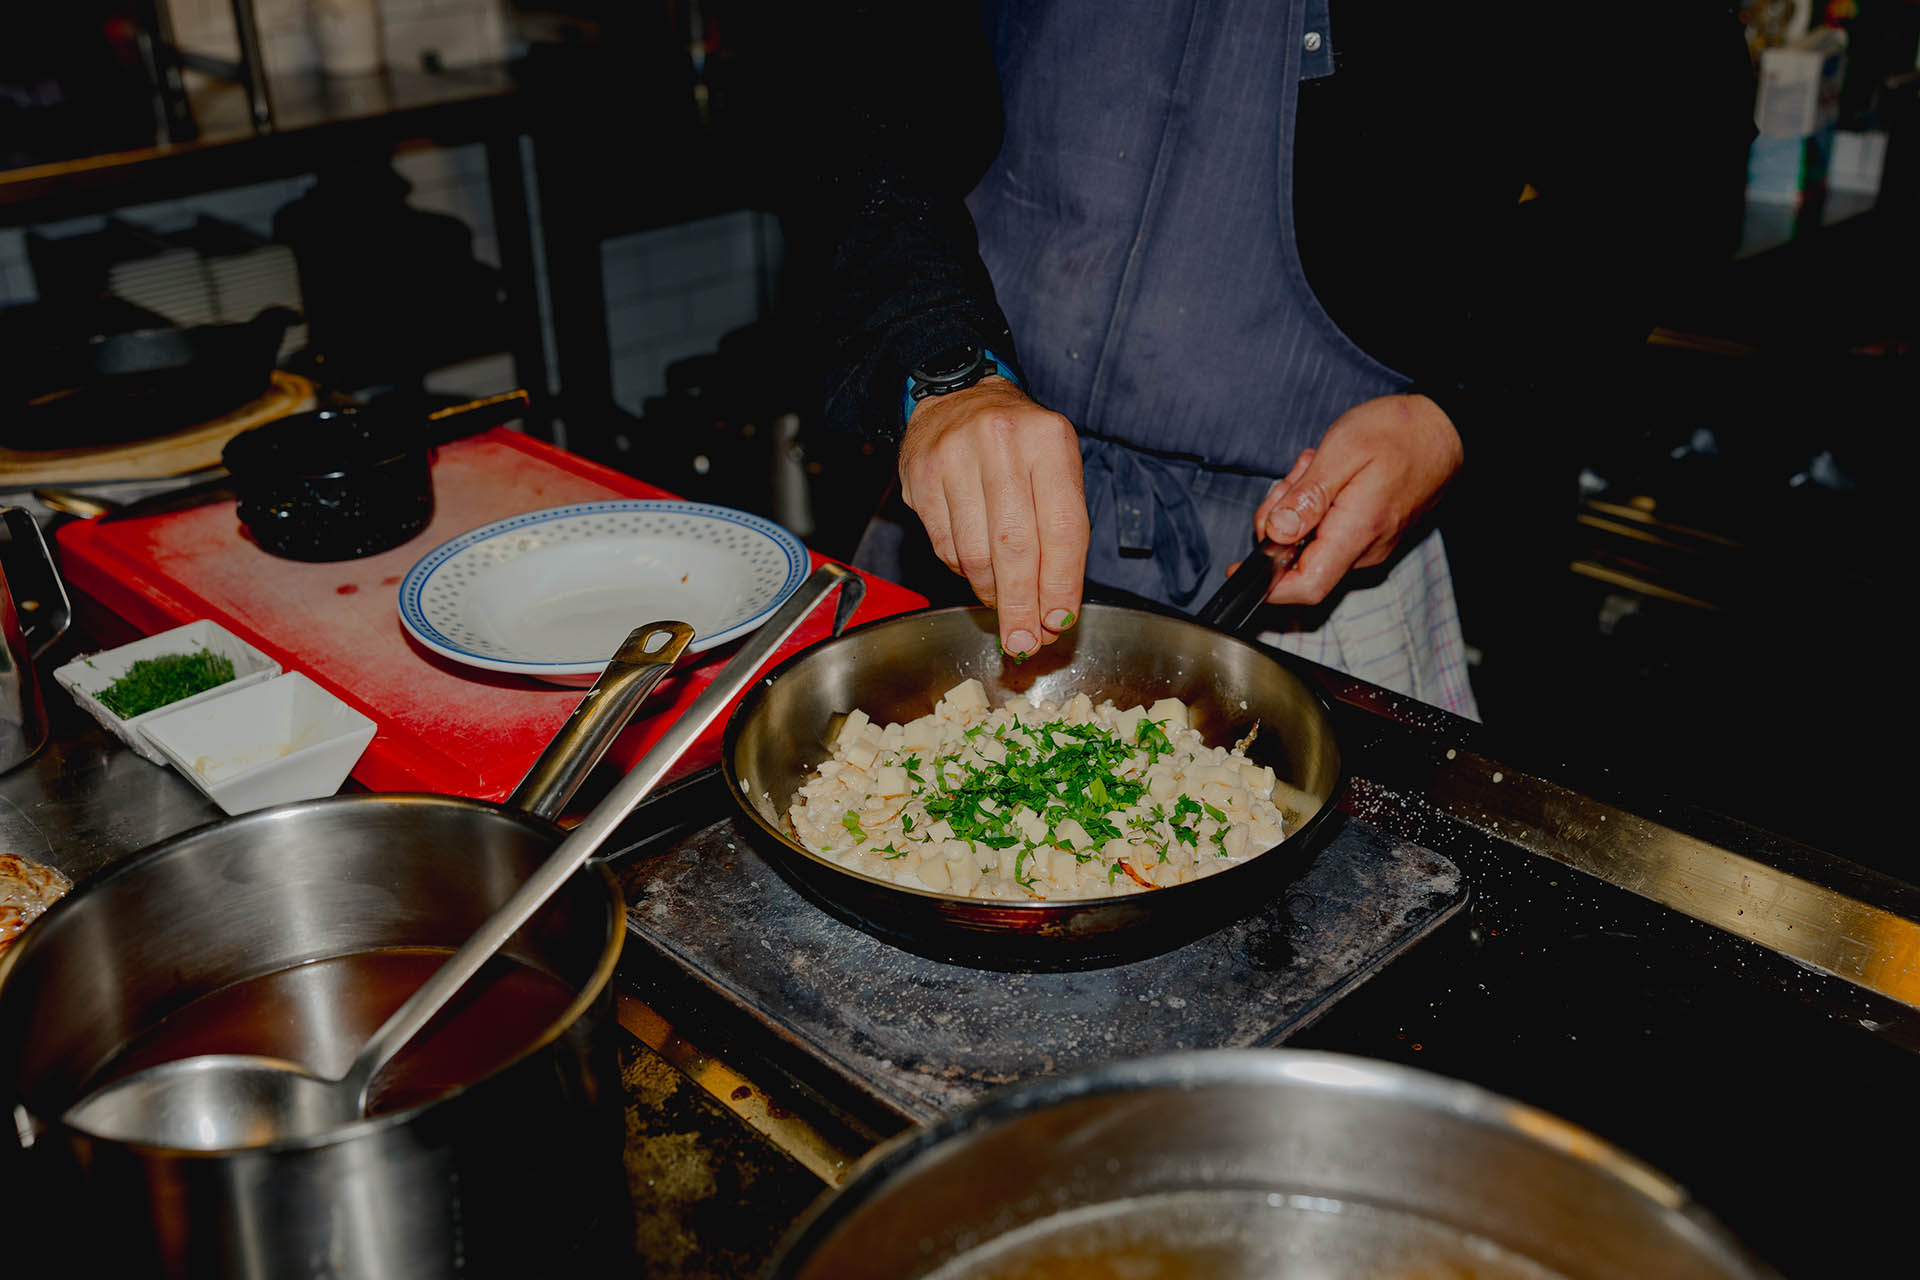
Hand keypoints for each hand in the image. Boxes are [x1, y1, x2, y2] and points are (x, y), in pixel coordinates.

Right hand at [898, 379, 1088, 657]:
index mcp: (1049, 441)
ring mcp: (955, 456)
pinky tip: (975, 566)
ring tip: (1001, 601)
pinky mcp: (921, 475)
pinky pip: (944, 545)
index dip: (1061, 584)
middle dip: (1021, 605)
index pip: (1063, 528)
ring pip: (975, 552)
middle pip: (1015, 547)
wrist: (958, 396)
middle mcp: (1002, 442)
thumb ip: (1061, 535)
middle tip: (1024, 642)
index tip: (1058, 623)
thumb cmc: (1018, 444)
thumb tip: (1054, 612)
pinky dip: (962, 569)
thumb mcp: (1055, 469)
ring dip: (991, 591)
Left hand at [1248, 394, 1462, 605]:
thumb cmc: (1401, 432)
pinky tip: (1331, 476)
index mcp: (1357, 531)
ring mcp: (1371, 544)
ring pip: (1311, 542)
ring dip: (1301, 507)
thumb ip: (1306, 496)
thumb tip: (1275, 533)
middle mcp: (1366, 548)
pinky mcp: (1372, 534)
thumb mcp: (1343, 450)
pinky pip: (1330, 531)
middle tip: (1296, 477)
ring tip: (1319, 467)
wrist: (1447, 427)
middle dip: (1281, 521)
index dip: (1268, 586)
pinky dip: (1319, 506)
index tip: (1240, 568)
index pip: (1307, 586)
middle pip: (1299, 560)